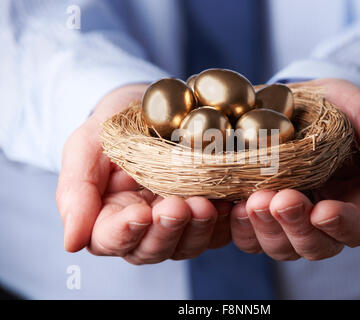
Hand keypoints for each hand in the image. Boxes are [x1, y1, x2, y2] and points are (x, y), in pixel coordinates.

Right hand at [56, 84, 231, 263]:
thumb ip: (75, 191)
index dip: (124, 233)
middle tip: (177, 206)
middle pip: (152, 249)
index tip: (139, 213)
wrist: (151, 105)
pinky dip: (226, 223)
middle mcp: (145, 226)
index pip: (111, 241)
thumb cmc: (114, 126)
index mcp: (109, 217)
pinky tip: (232, 204)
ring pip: (187, 245)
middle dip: (166, 232)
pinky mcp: (208, 211)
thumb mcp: (86, 147)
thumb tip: (71, 243)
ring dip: (197, 229)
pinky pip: (219, 230)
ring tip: (205, 204)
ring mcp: (178, 221)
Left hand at [229, 79, 359, 260]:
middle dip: (297, 227)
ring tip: (253, 201)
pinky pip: (245, 235)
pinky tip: (233, 205)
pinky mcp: (254, 210)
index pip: (357, 229)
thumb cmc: (339, 108)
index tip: (324, 210)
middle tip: (281, 200)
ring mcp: (285, 217)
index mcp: (354, 202)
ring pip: (278, 246)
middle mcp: (319, 217)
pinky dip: (239, 227)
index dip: (342, 225)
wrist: (296, 97)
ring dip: (265, 229)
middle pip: (314, 245)